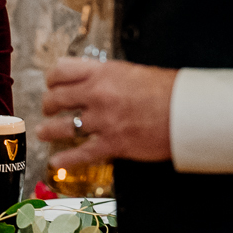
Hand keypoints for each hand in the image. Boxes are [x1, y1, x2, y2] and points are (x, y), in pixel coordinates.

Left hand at [37, 57, 176, 167]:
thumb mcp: (133, 72)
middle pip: (57, 98)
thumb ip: (109, 76)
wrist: (188, 111)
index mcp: (102, 73)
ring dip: (48, 130)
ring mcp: (103, 121)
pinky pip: (81, 153)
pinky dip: (65, 159)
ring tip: (43, 132)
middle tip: (48, 108)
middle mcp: (97, 95)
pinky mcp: (112, 144)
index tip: (52, 84)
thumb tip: (94, 80)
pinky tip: (55, 162)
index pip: (61, 70)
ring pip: (63, 126)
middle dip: (48, 104)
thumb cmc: (169, 90)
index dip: (52, 78)